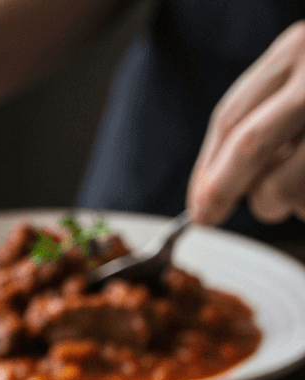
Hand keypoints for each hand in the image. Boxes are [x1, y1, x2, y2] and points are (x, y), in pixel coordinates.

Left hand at [188, 21, 304, 224]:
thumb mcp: (300, 88)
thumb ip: (265, 123)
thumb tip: (210, 192)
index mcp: (297, 51)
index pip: (232, 116)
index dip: (206, 168)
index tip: (196, 203)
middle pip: (250, 143)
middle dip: (223, 188)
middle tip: (207, 218)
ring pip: (284, 184)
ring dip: (280, 204)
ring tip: (299, 192)